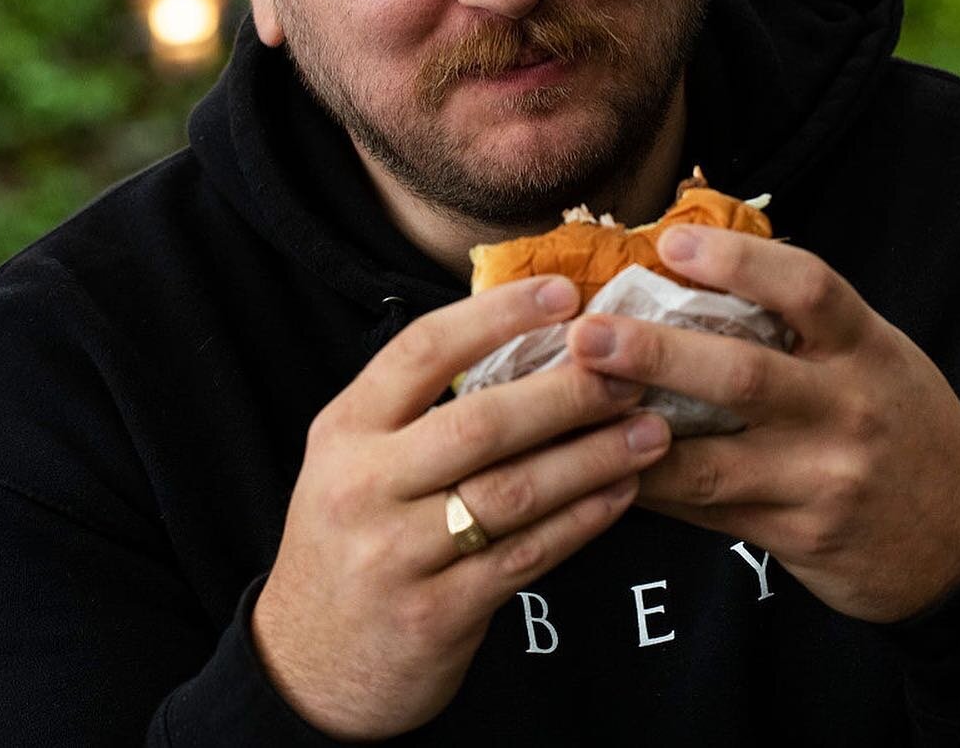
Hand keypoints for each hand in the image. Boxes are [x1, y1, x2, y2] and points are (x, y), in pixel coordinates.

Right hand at [252, 275, 670, 739]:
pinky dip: (582, 520)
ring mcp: (396, 555)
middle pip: (481, 423)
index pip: (424, 350)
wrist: (309, 666)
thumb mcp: (356, 457)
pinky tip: (622, 491)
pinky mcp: (435, 615)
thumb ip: (421, 406)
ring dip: (592, 457)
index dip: (498, 315)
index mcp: (346, 428)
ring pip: (513, 492)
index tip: (566, 292)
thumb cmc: (353, 537)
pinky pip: (526, 555)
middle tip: (630, 370)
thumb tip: (531, 337)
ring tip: (649, 429)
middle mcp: (365, 485)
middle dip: (567, 392)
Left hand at [565, 227, 959, 623]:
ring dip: (633, 434)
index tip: (670, 242)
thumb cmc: (901, 421)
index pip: (809, 288)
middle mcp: (848, 409)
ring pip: (714, 460)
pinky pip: (709, 511)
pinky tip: (601, 466)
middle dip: (658, 354)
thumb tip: (692, 269)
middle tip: (586, 333)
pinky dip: (653, 487)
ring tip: (572, 406)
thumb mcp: (873, 355)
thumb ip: (804, 322)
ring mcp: (822, 479)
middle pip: (746, 374)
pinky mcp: (797, 535)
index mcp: (867, 347)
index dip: (738, 260)